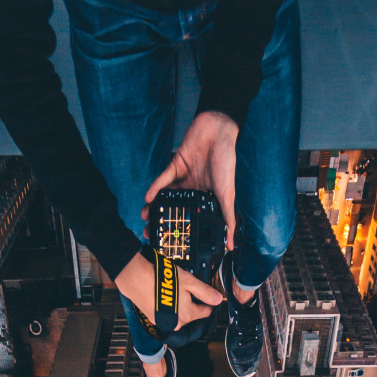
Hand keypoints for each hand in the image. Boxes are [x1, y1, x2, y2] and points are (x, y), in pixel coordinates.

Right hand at [114, 253, 221, 331]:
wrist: (136, 279)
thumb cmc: (162, 280)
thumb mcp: (190, 282)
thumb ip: (205, 292)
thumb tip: (218, 299)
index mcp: (188, 315)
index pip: (206, 311)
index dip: (207, 301)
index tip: (205, 294)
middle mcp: (177, 323)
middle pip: (192, 314)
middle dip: (192, 302)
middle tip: (185, 287)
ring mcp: (164, 322)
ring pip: (179, 314)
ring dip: (179, 305)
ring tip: (173, 290)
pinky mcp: (153, 318)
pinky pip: (167, 314)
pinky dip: (167, 306)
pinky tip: (162, 294)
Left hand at [142, 111, 239, 249]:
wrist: (218, 132)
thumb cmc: (227, 161)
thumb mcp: (228, 194)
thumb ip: (227, 217)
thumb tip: (231, 244)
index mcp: (206, 198)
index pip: (190, 216)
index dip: (180, 228)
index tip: (170, 241)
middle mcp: (193, 189)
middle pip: (174, 207)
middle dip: (162, 219)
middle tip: (150, 232)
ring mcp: (183, 177)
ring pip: (165, 195)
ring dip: (154, 205)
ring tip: (145, 216)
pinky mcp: (175, 165)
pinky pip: (163, 179)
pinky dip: (155, 187)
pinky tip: (148, 197)